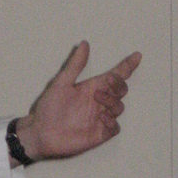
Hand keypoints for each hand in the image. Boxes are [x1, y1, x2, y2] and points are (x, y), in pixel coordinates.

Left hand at [13, 41, 141, 162]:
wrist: (40, 133)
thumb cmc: (49, 107)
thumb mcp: (61, 83)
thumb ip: (75, 65)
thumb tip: (85, 43)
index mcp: (92, 87)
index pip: (114, 75)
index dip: (127, 66)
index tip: (137, 55)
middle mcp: (98, 102)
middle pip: (121, 90)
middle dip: (119, 84)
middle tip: (108, 81)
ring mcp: (100, 118)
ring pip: (119, 107)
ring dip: (113, 101)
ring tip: (98, 99)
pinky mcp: (99, 134)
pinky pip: (115, 128)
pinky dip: (112, 122)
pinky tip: (102, 117)